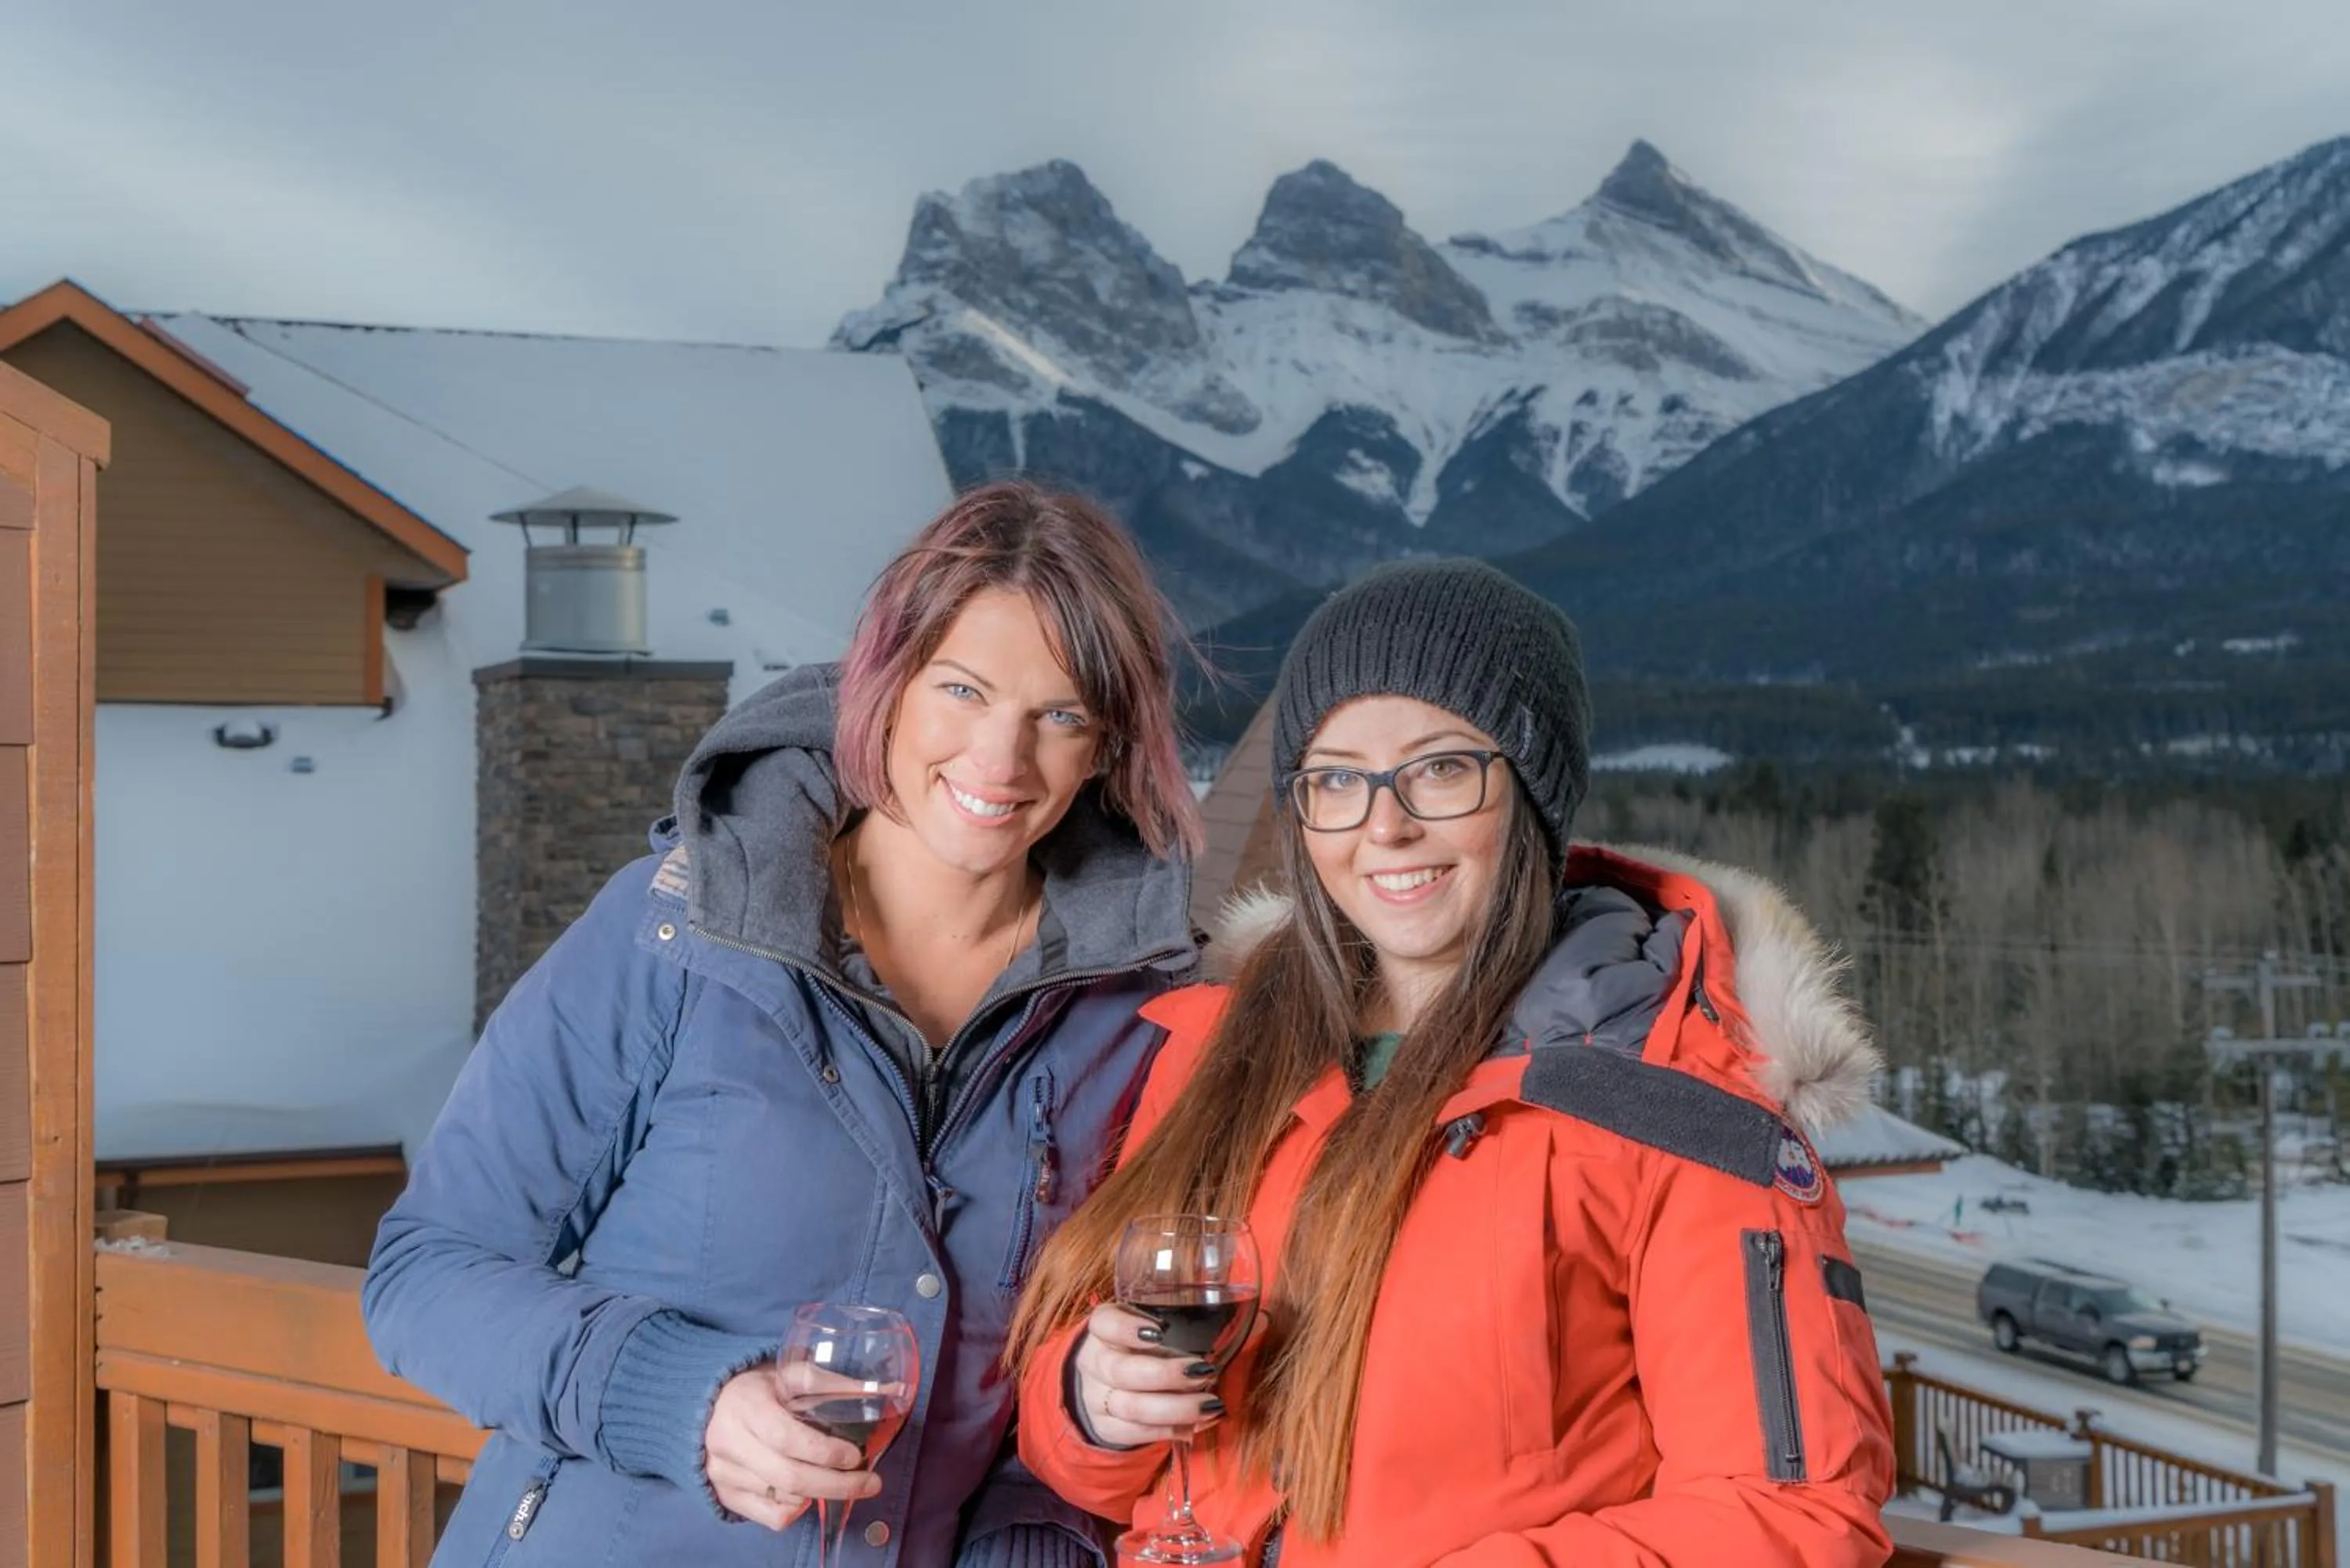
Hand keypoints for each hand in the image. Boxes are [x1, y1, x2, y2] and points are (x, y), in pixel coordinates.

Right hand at [702, 1362, 881, 1530]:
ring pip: (783, 1499)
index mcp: (746, 1406)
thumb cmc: (759, 1389)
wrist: (707, 1408)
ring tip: (843, 1480)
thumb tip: (887, 1392)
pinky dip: (797, 1510)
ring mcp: (724, 1474)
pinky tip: (808, 1492)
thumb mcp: (790, 1374)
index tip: (855, 1455)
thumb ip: (832, 1383)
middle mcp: (729, 1443)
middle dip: (837, 1485)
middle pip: (789, 1477)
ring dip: (821, 1494)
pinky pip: (771, 1517)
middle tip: (871, 1483)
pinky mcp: (726, 1495)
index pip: (786, 1438)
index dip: (824, 1452)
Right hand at [1069, 1304, 1228, 1448]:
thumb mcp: (1157, 1330)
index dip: (1128, 1328)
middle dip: (1166, 1374)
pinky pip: (1137, 1433)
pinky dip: (1170, 1430)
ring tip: (1211, 1405)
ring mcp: (1097, 1398)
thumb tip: (1257, 1328)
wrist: (1106, 1385)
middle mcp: (1095, 1362)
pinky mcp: (1107, 1427)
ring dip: (1176, 1408)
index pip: (1105, 1323)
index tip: (1160, 1331)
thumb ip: (1195, 1326)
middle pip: (1122, 1371)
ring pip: (1132, 1407)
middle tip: (1204, 1373)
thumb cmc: (1143, 1349)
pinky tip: (1198, 1425)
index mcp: (1104, 1329)